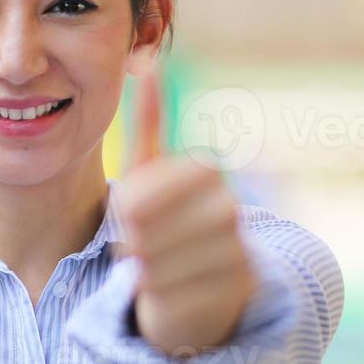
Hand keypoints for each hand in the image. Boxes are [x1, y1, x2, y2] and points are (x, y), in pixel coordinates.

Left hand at [117, 65, 255, 358]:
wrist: (199, 288)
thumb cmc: (162, 226)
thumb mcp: (147, 176)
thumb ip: (145, 124)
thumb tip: (146, 63)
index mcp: (206, 171)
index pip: (138, 197)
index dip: (126, 214)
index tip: (134, 220)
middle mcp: (230, 207)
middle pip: (144, 232)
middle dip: (134, 246)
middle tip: (144, 250)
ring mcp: (237, 250)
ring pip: (157, 267)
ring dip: (145, 274)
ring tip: (157, 270)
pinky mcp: (236, 291)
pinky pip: (174, 299)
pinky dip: (160, 301)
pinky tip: (170, 293)